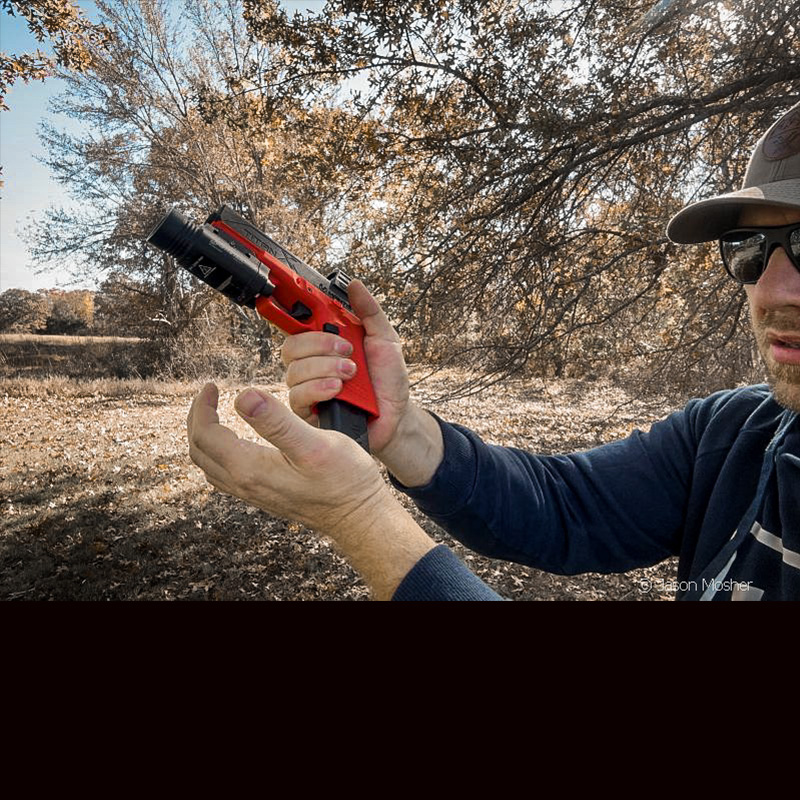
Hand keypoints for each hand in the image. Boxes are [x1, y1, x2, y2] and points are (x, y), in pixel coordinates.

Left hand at [186, 382, 436, 598]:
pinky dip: (219, 453)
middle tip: (209, 394)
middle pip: (200, 450)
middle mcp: (245, 484)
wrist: (359, 517)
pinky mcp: (265, 496)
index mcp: (250, 469)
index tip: (213, 384)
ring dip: (205, 437)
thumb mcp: (314, 444)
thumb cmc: (344, 481)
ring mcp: (254, 494)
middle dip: (198, 418)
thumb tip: (243, 396)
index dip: (203, 406)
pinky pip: (225, 475)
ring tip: (215, 413)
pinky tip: (235, 443)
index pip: (205, 434)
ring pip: (210, 465)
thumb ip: (277, 421)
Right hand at [281, 280, 409, 454]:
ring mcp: (309, 387)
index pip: (298, 322)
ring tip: (351, 374)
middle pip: (291, 345)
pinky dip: (318, 387)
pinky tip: (337, 389)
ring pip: (295, 370)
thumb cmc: (388, 380)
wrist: (397, 416)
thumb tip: (355, 286)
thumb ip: (370, 312)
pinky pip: (298, 396)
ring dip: (325, 367)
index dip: (289, 307)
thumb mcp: (386, 340)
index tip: (294, 294)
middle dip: (319, 344)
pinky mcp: (309, 412)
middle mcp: (312, 363)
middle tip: (347, 349)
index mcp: (326, 343)